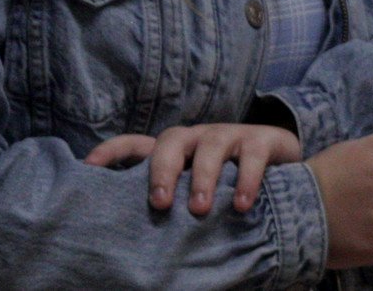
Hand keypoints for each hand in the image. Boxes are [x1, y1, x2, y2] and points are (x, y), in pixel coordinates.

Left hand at [85, 123, 303, 214]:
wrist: (284, 159)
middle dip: (162, 170)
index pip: (136, 143)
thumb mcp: (198, 187)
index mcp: (176, 150)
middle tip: (160, 203)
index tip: (88, 167)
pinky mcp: (260, 141)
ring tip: (199, 209)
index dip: (111, 152)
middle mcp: (197, 138)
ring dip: (203, 178)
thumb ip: (174, 200)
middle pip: (170, 141)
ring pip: (209, 147)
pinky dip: (245, 180)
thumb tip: (139, 237)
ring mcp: (229, 136)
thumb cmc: (228, 179)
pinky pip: (250, 157)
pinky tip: (241, 205)